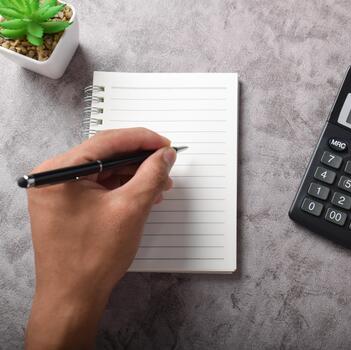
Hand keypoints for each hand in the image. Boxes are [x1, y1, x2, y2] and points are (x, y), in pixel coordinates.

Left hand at [25, 128, 175, 349]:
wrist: (73, 297)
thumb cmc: (91, 259)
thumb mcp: (130, 209)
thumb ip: (151, 175)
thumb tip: (164, 155)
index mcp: (59, 172)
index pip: (106, 142)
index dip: (141, 140)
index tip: (164, 144)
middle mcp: (53, 177)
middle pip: (106, 155)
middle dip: (140, 161)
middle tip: (166, 165)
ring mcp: (58, 192)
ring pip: (105, 171)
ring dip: (134, 176)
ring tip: (160, 185)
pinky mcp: (67, 205)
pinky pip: (99, 187)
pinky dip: (123, 189)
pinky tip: (144, 195)